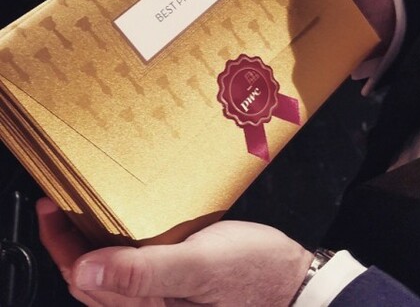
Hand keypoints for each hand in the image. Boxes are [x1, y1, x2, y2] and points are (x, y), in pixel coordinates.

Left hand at [37, 198, 312, 305]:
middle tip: (62, 202)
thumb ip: (143, 273)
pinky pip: (132, 263)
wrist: (288, 278)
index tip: (51, 206)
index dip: (59, 243)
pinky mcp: (175, 280)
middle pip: (89, 276)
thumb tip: (85, 269)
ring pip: (108, 270)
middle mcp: (149, 304)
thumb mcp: (199, 266)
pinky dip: (117, 242)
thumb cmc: (252, 272)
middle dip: (68, 240)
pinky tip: (124, 223)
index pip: (83, 276)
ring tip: (85, 208)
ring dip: (90, 240)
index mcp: (147, 305)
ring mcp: (162, 293)